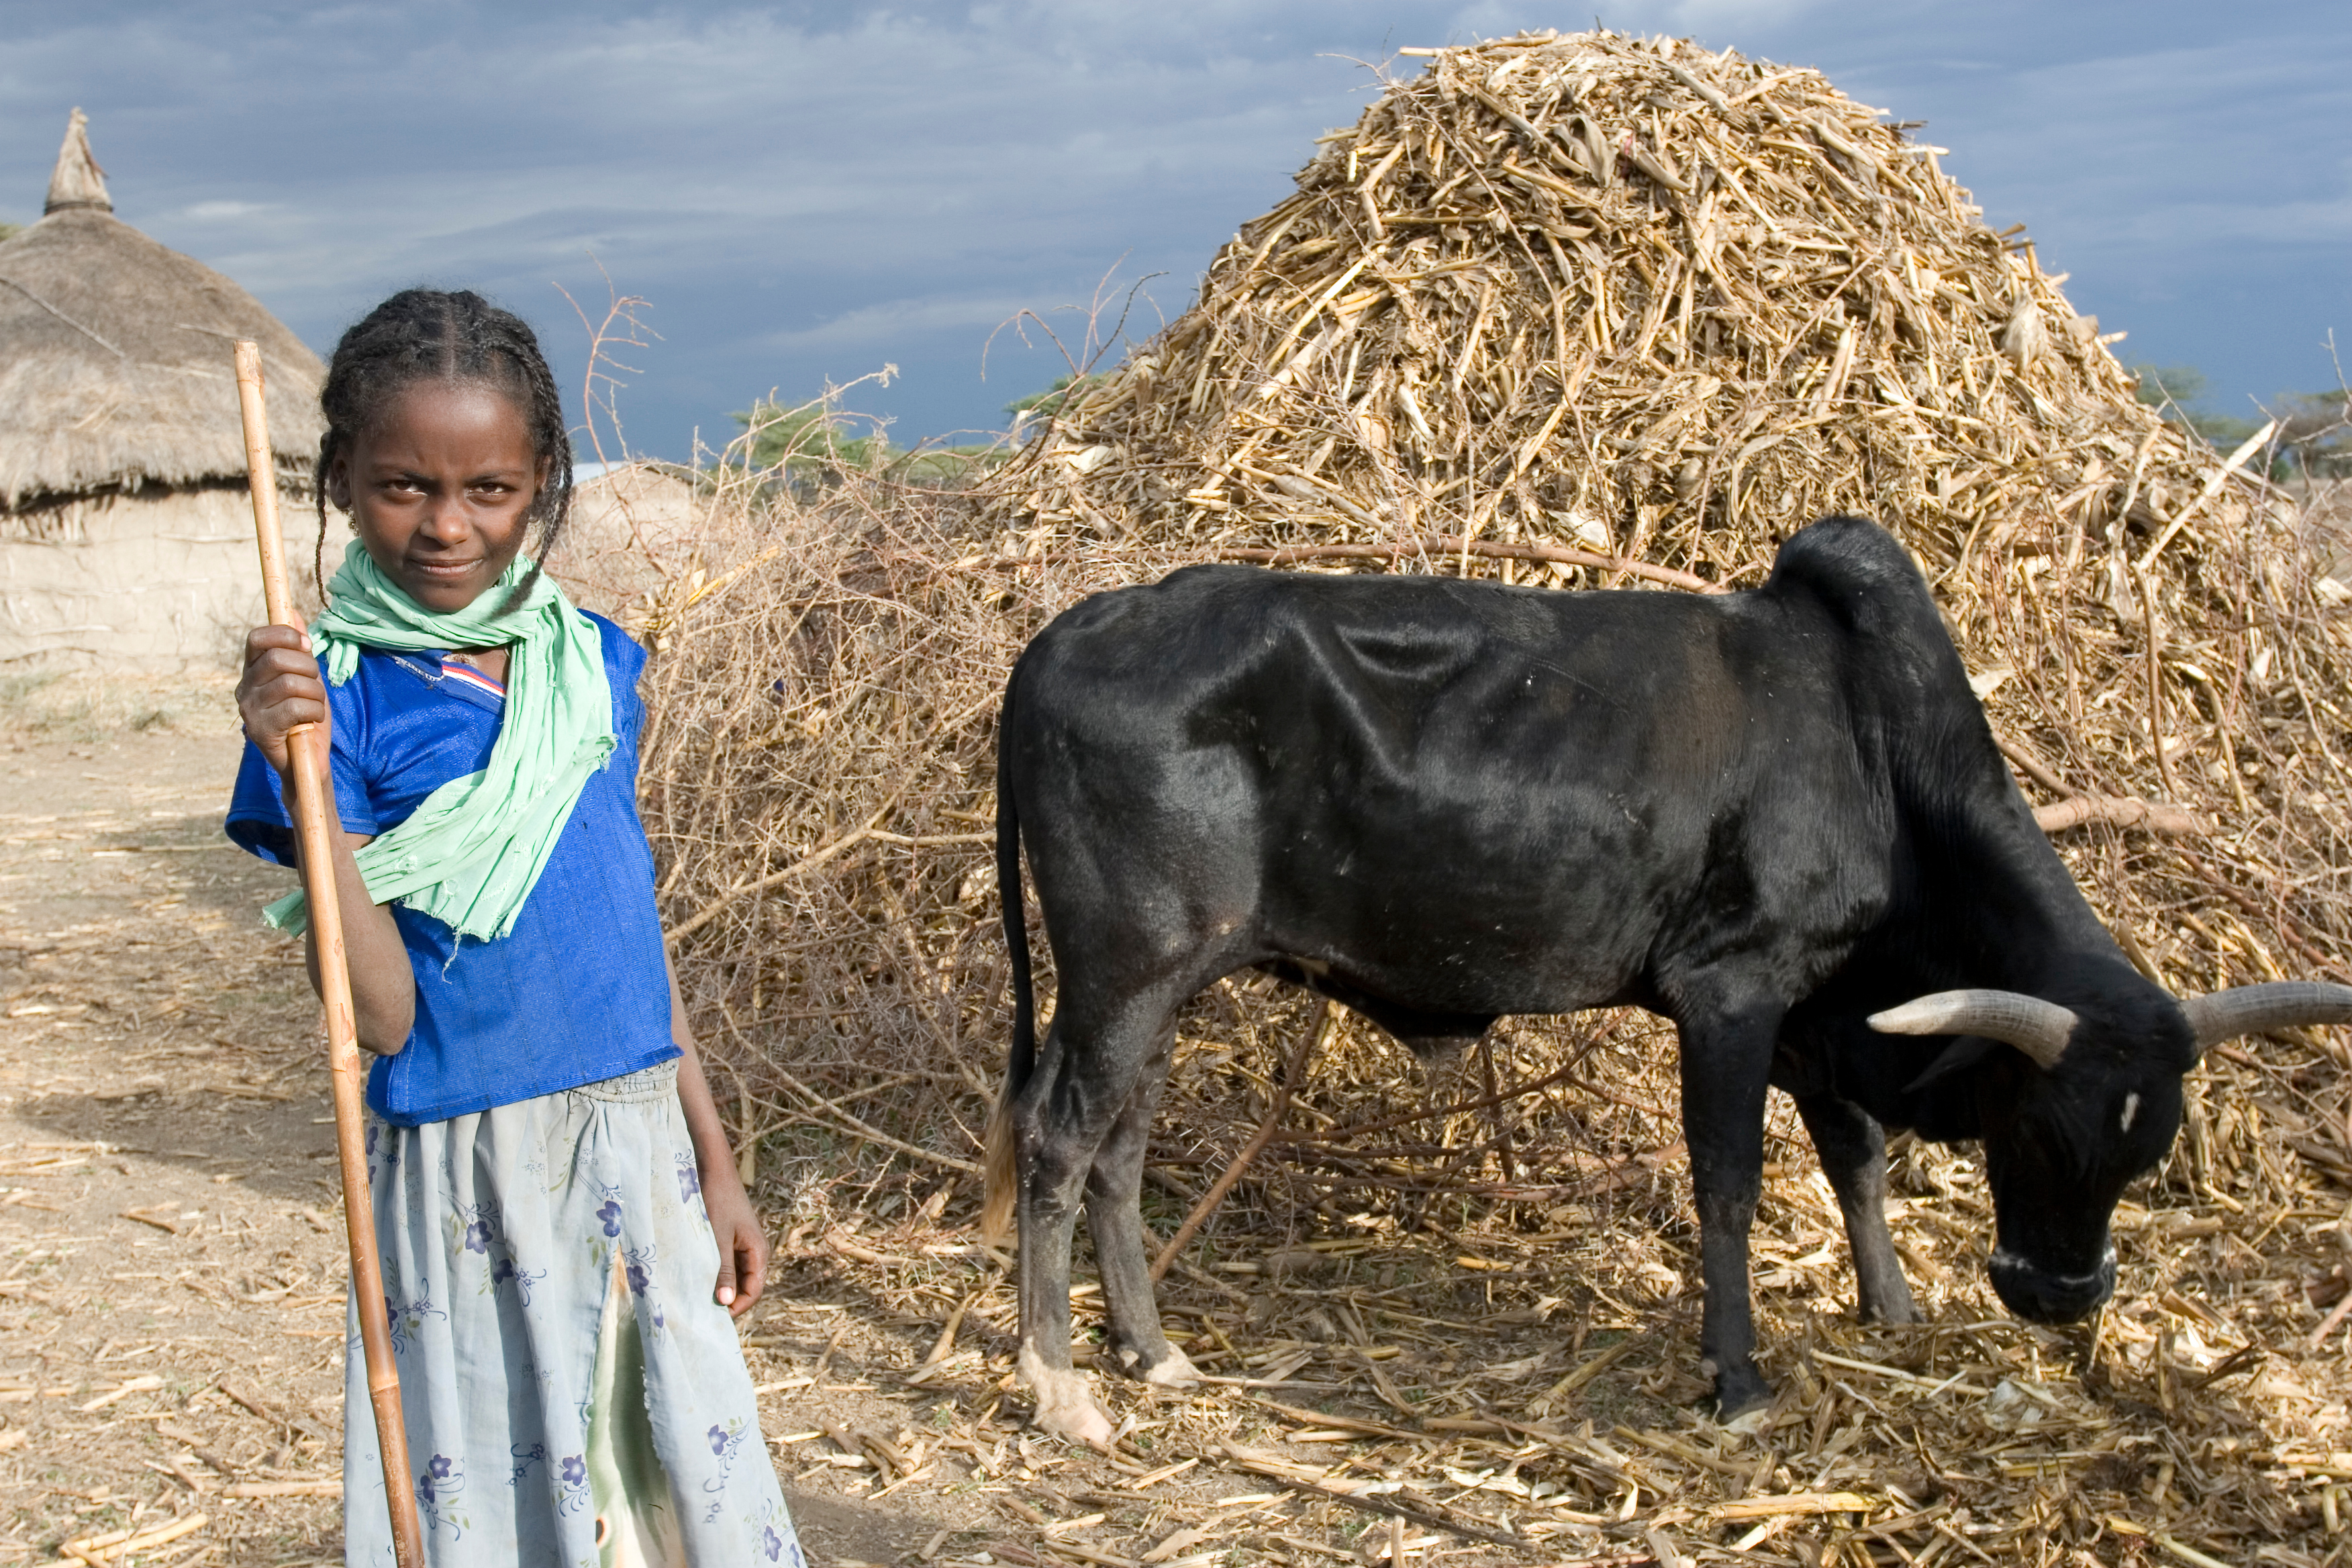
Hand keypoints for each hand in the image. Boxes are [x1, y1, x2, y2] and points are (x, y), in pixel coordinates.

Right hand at [237, 625, 326, 775]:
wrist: (307, 759)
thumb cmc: (307, 715)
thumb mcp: (307, 677)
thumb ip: (298, 648)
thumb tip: (294, 613)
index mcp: (252, 670)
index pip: (257, 638)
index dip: (285, 636)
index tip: (306, 647)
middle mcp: (244, 688)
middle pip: (278, 658)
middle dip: (309, 668)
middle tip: (315, 685)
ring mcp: (249, 710)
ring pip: (290, 683)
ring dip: (315, 694)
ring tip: (315, 705)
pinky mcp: (259, 730)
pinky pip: (295, 707)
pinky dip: (315, 711)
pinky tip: (312, 720)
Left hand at [702, 1164, 767, 1317]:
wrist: (712, 1170)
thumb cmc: (716, 1202)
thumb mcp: (718, 1240)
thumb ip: (723, 1271)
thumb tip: (726, 1302)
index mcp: (759, 1252)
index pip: (753, 1292)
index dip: (735, 1307)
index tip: (712, 1317)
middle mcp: (755, 1251)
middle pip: (745, 1286)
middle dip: (726, 1299)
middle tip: (701, 1309)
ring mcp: (743, 1244)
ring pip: (733, 1276)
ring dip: (718, 1286)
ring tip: (697, 1294)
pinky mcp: (731, 1238)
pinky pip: (725, 1264)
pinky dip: (714, 1272)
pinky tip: (697, 1275)